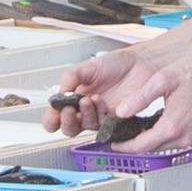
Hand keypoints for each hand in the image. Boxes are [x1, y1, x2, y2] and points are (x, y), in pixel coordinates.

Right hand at [42, 46, 171, 136]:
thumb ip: (70, 77)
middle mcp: (85, 110)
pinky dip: (99, 114)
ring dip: (84, 115)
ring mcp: (100, 116)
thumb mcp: (88, 66)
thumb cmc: (116, 64)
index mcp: (74, 98)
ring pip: (85, 127)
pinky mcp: (116, 119)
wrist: (140, 62)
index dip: (51, 119)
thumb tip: (59, 92)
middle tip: (68, 108)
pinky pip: (104, 125)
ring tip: (88, 99)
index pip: (56, 117)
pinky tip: (100, 102)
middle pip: (69, 128)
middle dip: (66, 120)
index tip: (53, 113)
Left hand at [125, 41, 191, 150]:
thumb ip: (140, 98)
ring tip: (148, 126)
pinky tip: (172, 121)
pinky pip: (187, 140)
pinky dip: (176, 135)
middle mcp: (188, 136)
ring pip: (171, 145)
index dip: (125, 146)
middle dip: (140, 143)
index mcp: (173, 126)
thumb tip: (122, 111)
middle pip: (155, 148)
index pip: (141, 146)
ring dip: (158, 139)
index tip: (116, 144)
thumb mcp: (163, 79)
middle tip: (128, 134)